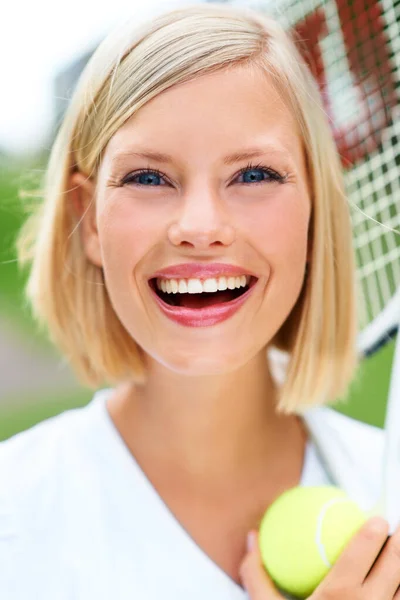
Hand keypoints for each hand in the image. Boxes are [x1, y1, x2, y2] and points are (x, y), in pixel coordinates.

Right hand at [240, 518, 399, 598]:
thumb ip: (257, 576)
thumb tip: (251, 538)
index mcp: (337, 596)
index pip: (364, 549)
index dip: (375, 529)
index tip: (377, 519)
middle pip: (395, 561)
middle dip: (398, 539)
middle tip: (396, 528)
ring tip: (399, 553)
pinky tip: (398, 586)